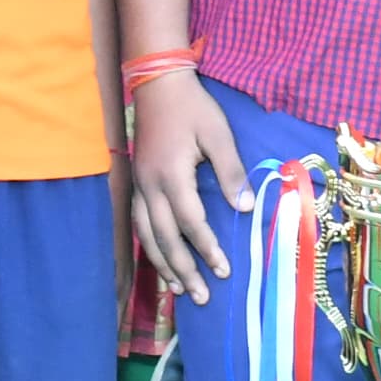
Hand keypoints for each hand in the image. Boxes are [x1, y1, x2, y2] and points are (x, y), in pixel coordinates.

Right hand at [127, 65, 251, 304]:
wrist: (157, 84)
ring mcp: (139, 186)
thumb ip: (230, 171)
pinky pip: (139, 224)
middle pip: (164, 238)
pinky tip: (160, 261)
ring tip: (179, 289)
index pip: (189, 221)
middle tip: (202, 296)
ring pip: (147, 235)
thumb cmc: (192, 108)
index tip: (224, 269)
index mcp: (171, 174)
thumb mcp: (217, 133)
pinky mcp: (136, 184)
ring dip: (163, 265)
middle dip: (184, 269)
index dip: (206, 248)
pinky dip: (150, 247)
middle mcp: (149, 186)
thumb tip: (244, 207)